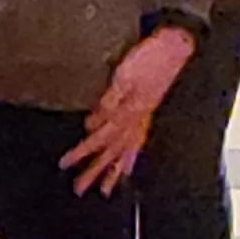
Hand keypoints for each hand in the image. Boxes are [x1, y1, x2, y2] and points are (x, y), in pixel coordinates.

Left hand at [66, 25, 192, 194]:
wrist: (174, 48)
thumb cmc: (147, 58)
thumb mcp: (122, 76)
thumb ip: (108, 103)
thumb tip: (91, 126)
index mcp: (127, 112)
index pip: (98, 138)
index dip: (81, 152)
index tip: (65, 164)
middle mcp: (135, 120)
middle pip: (110, 151)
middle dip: (94, 171)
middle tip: (78, 189)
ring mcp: (143, 119)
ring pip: (125, 151)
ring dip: (113, 171)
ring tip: (104, 190)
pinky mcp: (148, 113)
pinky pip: (139, 143)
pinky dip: (131, 158)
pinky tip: (126, 168)